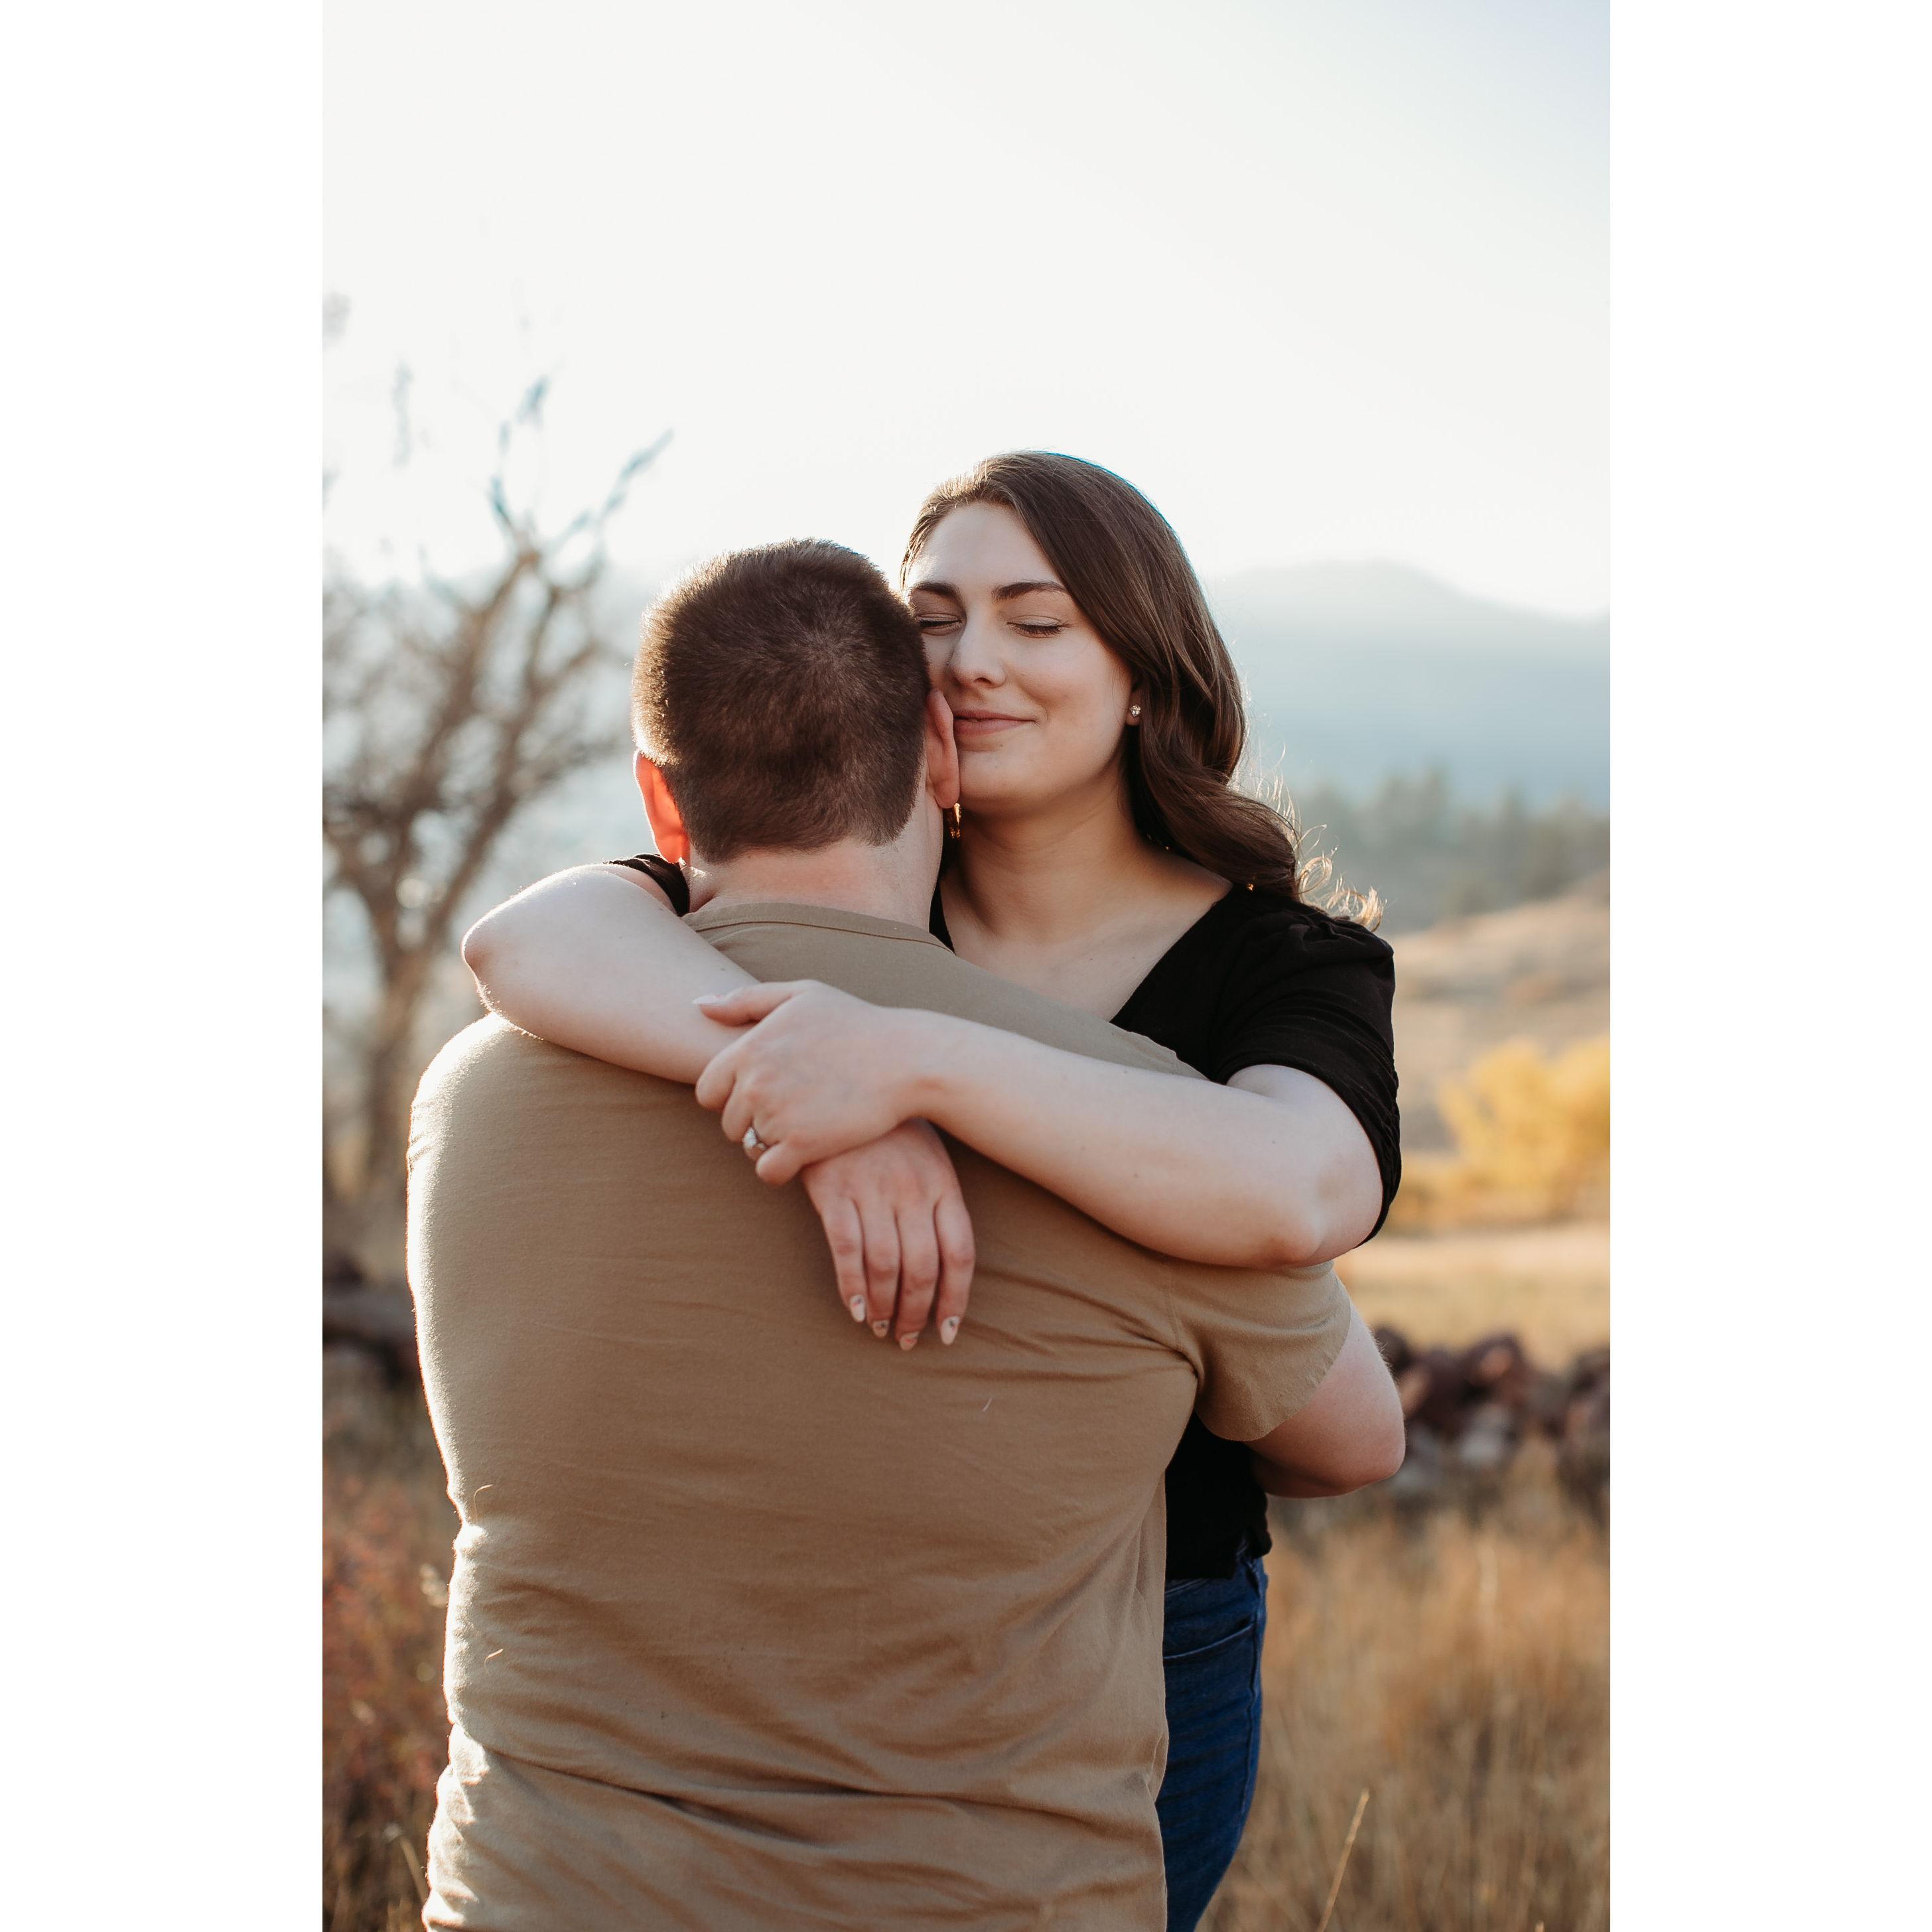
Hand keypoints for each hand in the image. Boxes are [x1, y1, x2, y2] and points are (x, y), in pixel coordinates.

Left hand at [693, 980, 936, 1184]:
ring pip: (750, 1147)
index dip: (733, 1097)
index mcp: (749, 1048)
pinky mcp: (801, 1144)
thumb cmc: (856, 1023)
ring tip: (807, 1126)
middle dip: (755, 1122)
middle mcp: (756, 1082)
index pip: (707, 1091)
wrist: (906, 1059)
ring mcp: (777, 1115)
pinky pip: (768, 1172)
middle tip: (795, 1111)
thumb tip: (699, 1005)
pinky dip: (783, 1169)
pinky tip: (807, 1154)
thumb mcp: (803, 995)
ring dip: (772, 1144)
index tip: (766, 1093)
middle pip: (730, 1123)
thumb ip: (747, 1000)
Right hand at [799, 1121, 975, 1348]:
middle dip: (917, 1313)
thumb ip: (937, 1200)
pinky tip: (855, 1309)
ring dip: (884, 1306)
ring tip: (879, 1328)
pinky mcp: (833, 1188)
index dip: (956, 1299)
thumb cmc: (886, 1126)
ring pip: (886, 1265)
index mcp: (942, 1183)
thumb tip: (945, 1261)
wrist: (837, 1079)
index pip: (960, 1253)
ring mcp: (872, 1189)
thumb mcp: (926, 1154)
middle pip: (924, 1268)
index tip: (947, 1330)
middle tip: (906, 1338)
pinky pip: (846, 1248)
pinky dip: (851, 1285)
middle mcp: (912, 1190)